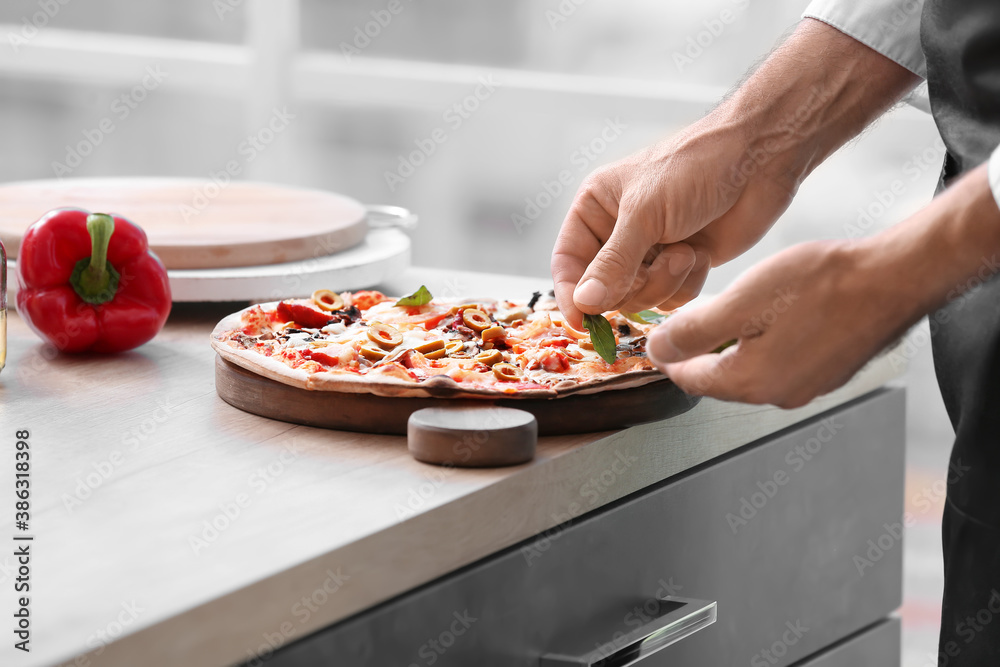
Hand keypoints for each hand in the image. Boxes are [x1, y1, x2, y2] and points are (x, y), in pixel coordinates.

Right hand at [551, 123, 796, 329]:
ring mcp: (652, 251)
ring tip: (686, 251)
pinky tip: (700, 253)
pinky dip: (688, 282)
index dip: (572, 294)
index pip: (567, 262)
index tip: (584, 322)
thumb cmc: (695, 167)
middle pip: (604, 290)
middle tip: (656, 263)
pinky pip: (671, 298)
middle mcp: (619, 232)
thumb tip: (584, 303)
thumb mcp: (645, 215)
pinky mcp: (683, 264)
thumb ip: (612, 264)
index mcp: (596, 208)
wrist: (758, 160)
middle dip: (634, 284)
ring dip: (664, 282)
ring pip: (639, 298)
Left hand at [645, 240, 915, 407]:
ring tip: (724, 314)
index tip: (656, 342)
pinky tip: (768, 316)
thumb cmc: (823, 286)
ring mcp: (808, 385)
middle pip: (720, 378)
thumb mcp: (742, 302)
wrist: (893, 279)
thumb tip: (659, 348)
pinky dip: (763, 343)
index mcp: (751, 381)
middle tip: (685, 324)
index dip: (667, 358)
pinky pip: (781, 361)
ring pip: (751, 369)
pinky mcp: (829, 369)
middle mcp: (779, 393)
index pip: (690, 379)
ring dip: (731, 346)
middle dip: (698, 352)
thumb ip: (694, 330)